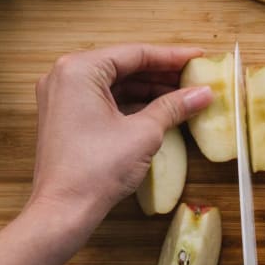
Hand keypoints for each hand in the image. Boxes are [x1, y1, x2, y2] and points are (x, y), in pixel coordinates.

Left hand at [27, 44, 212, 246]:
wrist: (63, 211)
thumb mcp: (144, 133)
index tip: (199, 56)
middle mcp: (64, 76)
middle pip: (123, 66)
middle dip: (160, 74)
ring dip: (148, 89)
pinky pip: (103, 100)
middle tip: (194, 76)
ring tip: (183, 94)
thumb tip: (203, 93)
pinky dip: (130, 103)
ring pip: (114, 84)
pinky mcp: (64, 117)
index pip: (134, 54)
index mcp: (79, 69)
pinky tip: (159, 109)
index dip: (171, 57)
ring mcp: (61, 97)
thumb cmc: (96, 170)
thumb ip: (174, 106)